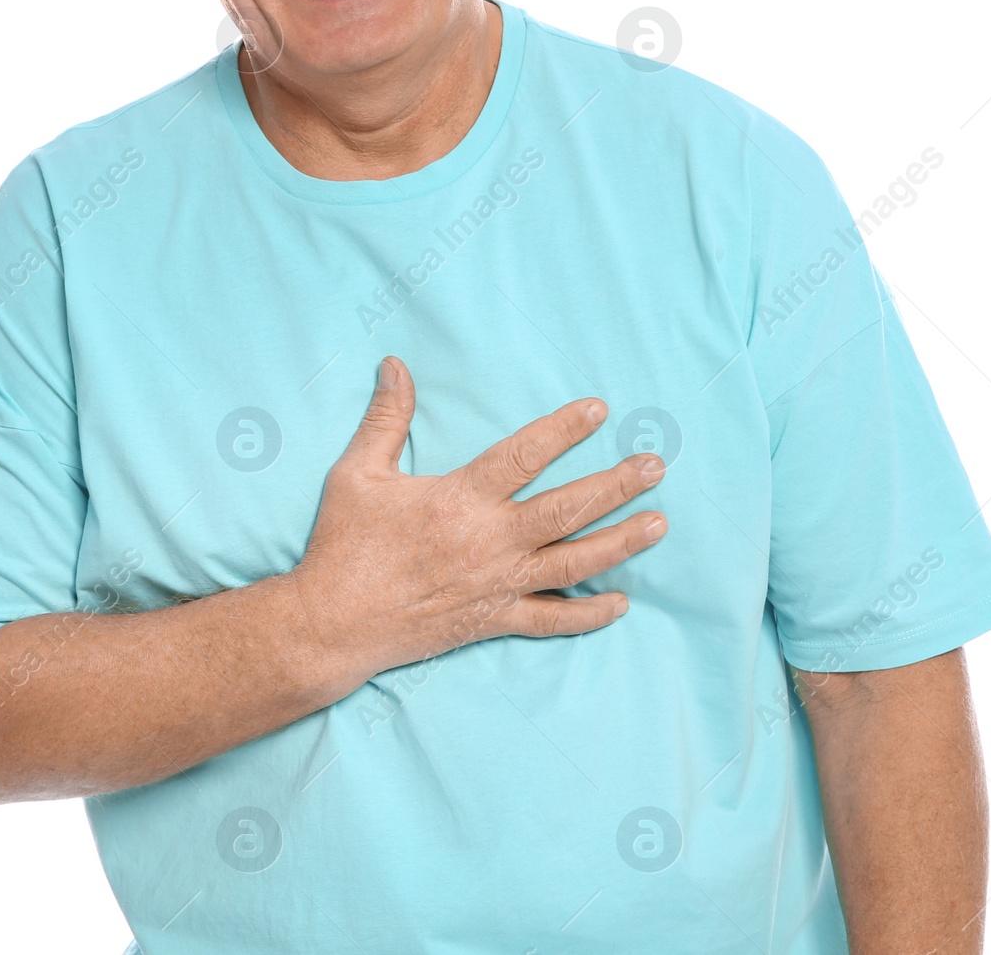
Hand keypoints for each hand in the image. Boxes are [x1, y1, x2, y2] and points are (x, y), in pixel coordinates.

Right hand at [291, 355, 667, 682]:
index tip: (598, 410)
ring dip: (621, 542)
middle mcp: (490, 542)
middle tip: (656, 466)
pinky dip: (590, 615)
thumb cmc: (343, 545)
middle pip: (569, 509)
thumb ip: (386, 418)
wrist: (331, 625)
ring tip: (659, 524)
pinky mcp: (493, 621)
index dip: (564, 430)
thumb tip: (395, 365)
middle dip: (617, 486)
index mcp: (461, 499)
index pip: (524, 455)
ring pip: (574, 563)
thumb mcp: (356, 473)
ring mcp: (498, 585)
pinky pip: (553, 621)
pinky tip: (621, 603)